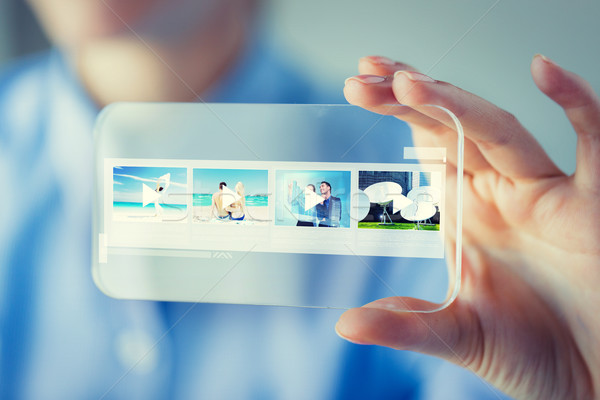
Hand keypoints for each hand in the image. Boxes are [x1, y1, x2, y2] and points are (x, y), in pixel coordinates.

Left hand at [337, 55, 599, 398]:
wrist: (589, 380)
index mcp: (469, 212)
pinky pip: (593, 143)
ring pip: (498, 129)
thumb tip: (345, 324)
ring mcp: (546, 194)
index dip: (397, 113)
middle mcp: (502, 193)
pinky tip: (546, 71)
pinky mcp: (594, 204)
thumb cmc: (531, 354)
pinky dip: (576, 104)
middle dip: (408, 97)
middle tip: (365, 76)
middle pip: (452, 126)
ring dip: (455, 101)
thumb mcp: (457, 334)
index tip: (358, 87)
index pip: (429, 144)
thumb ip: (405, 324)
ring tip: (405, 81)